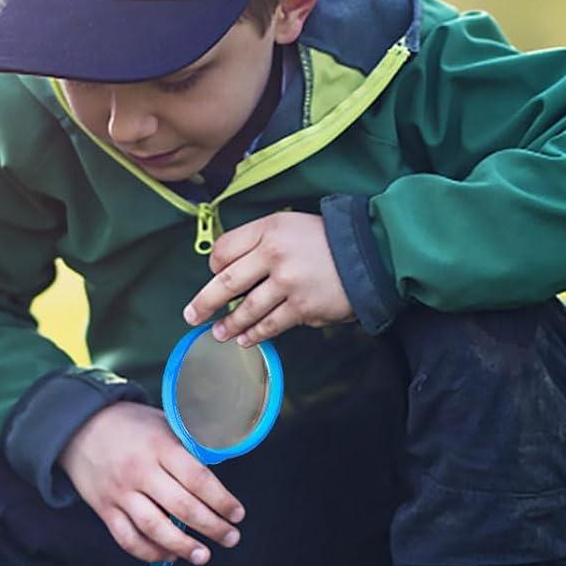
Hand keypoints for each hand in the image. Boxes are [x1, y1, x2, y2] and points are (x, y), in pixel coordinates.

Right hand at [58, 401, 244, 564]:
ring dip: (183, 547)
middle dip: (212, 527)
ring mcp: (120, 492)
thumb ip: (188, 446)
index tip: (237, 513)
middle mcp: (139, 471)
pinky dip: (150, 552)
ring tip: (204, 556)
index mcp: (159, 446)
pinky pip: (128, 538)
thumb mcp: (162, 423)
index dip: (222, 500)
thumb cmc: (130, 425)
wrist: (78, 427)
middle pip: (182, 508)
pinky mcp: (104, 509)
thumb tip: (219, 474)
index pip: (198, 479)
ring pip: (155, 528)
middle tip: (231, 537)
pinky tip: (169, 555)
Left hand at [183, 211, 353, 343]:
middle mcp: (274, 254)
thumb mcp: (290, 224)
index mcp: (268, 229)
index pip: (224, 249)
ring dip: (229, 324)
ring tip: (217, 333)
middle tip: (191, 315)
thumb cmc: (328, 239)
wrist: (373, 252)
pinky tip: (245, 340)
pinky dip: (255, 334)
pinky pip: (271, 325)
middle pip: (226, 282)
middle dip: (204, 302)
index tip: (213, 277)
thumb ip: (260, 241)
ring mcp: (288, 283)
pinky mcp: (303, 307)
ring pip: (247, 309)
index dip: (214, 266)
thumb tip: (229, 267)